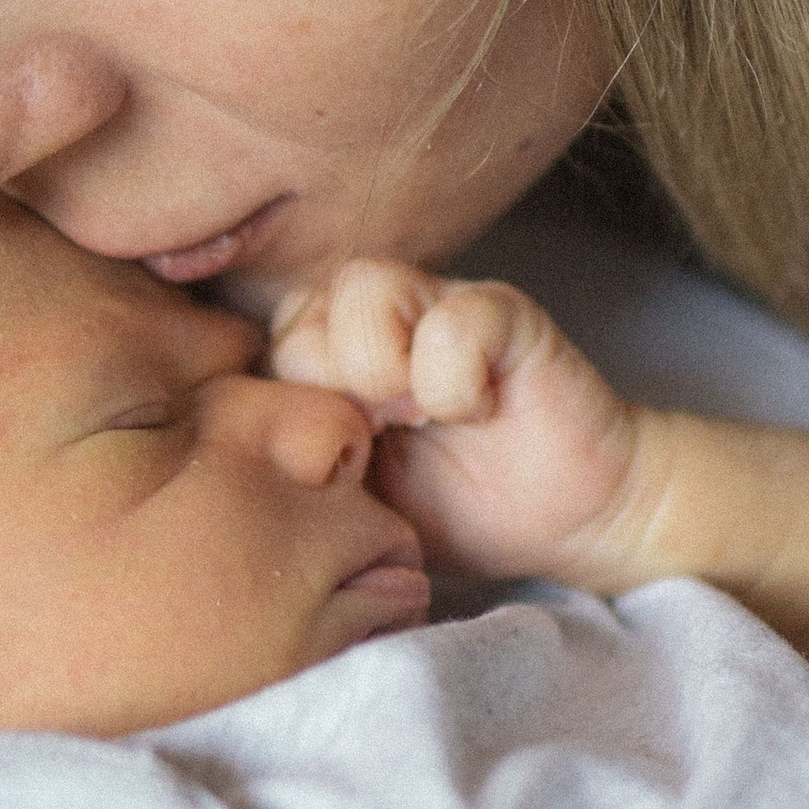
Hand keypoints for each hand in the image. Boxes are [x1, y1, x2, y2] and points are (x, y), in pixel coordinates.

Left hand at [269, 260, 646, 580]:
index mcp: (333, 359)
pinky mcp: (503, 314)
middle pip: (297, 315)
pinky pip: (449, 321)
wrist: (573, 519)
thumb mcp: (354, 502)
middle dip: (325, 391)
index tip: (332, 466)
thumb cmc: (460, 511)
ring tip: (419, 421)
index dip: (285, 410)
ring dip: (380, 370)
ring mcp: (441, 305)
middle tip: (374, 444)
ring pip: (362, 289)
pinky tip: (477, 413)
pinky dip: (452, 381)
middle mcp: (381, 319)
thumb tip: (236, 455)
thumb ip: (299, 463)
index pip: (261, 349)